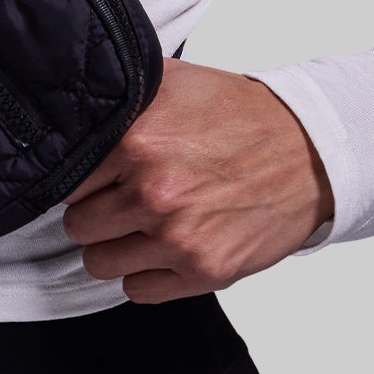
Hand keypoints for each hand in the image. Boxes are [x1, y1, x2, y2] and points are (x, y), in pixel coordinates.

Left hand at [60, 59, 333, 303]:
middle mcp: (152, 193)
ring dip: (115, 246)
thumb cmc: (239, 114)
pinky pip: (137, 291)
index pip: (67, 179)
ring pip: (99, 263)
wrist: (306, 151)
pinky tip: (161, 248)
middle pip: (77, 225)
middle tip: (118, 198)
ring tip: (139, 225)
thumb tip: (71, 104)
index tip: (97, 175)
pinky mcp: (204, 271)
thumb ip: (120, 95)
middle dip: (94, 212)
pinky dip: (144, 273)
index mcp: (137, 141)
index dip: (81, 176)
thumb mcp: (173, 83)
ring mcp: (177, 238)